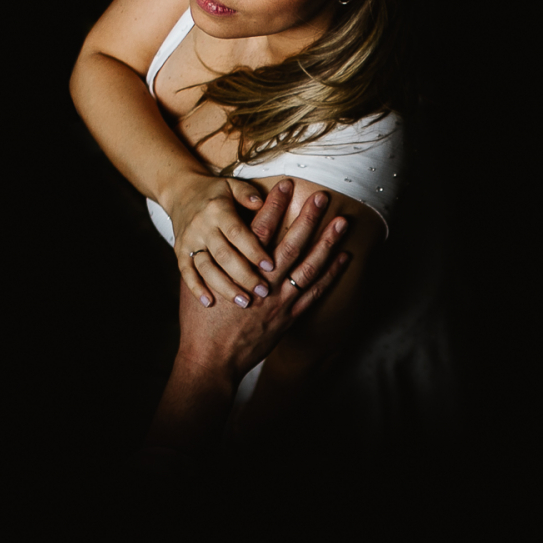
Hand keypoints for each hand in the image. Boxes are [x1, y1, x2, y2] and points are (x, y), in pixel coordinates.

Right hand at [165, 175, 274, 310]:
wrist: (180, 192)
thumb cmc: (216, 192)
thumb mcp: (232, 185)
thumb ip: (247, 193)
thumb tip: (260, 202)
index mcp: (217, 210)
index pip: (237, 233)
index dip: (253, 250)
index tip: (270, 266)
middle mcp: (201, 227)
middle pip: (223, 255)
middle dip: (244, 275)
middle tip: (263, 292)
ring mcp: (188, 241)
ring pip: (206, 268)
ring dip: (224, 287)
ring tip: (244, 302)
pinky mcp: (179, 252)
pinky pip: (186, 273)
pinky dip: (196, 288)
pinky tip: (209, 303)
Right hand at [175, 178, 352, 385]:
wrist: (211, 358)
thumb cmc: (200, 320)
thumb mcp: (198, 280)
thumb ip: (212, 256)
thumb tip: (218, 232)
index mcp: (240, 269)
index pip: (260, 228)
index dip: (275, 204)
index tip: (287, 183)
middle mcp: (265, 282)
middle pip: (291, 243)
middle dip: (309, 217)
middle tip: (323, 196)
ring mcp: (280, 301)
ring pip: (310, 266)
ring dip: (328, 242)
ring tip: (342, 222)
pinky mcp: (289, 317)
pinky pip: (315, 292)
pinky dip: (331, 275)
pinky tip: (344, 258)